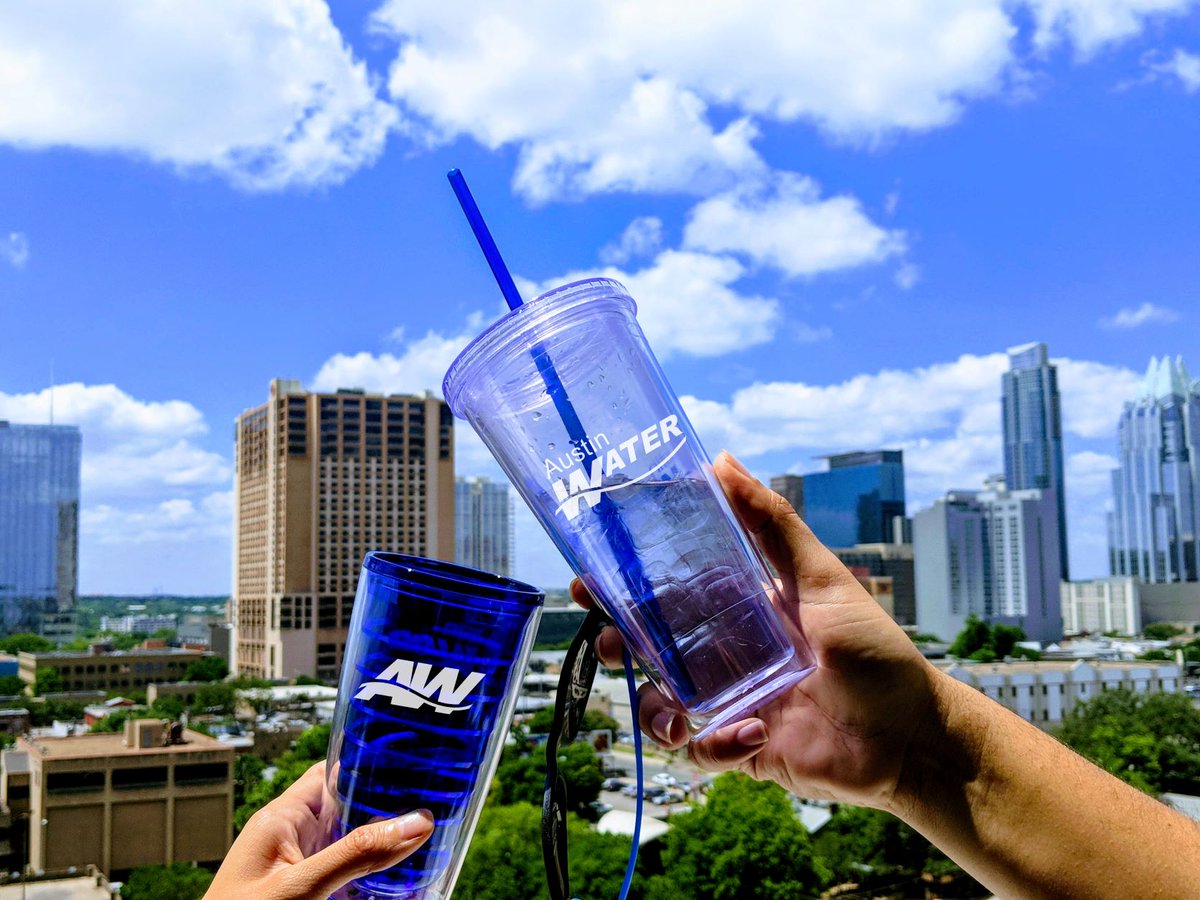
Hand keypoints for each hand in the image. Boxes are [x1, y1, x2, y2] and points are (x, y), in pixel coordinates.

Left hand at [206, 761, 433, 899]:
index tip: (413, 759)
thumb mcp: (300, 887)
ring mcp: (303, 871)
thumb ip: (354, 855)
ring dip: (389, 847)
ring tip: (435, 840)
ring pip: (356, 846)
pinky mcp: (311, 896)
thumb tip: (416, 821)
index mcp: (281, 819)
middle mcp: (294, 840)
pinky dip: (379, 880)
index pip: (331, 772)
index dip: (370, 762)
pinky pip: (353, 879)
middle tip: (438, 804)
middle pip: (352, 810)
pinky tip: (409, 882)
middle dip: (390, 808)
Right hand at [572, 451, 936, 810]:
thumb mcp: (820, 579)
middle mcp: (727, 654)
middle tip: (608, 640)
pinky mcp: (742, 749)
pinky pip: (701, 751)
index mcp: (739, 610)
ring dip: (653, 708)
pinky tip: (751, 735)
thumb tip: (722, 461)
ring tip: (670, 713)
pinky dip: (713, 746)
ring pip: (661, 703)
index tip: (593, 579)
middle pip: (650, 647)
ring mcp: (731, 702)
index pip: (667, 593)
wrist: (912, 736)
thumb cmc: (875, 651)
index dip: (626, 588)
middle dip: (620, 644)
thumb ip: (771, 522)